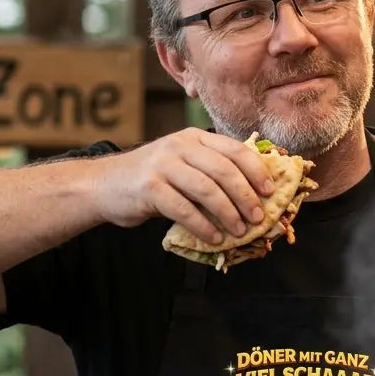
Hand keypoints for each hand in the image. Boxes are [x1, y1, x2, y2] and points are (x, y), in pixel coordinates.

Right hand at [95, 128, 275, 243]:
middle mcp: (179, 146)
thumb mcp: (182, 164)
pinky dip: (203, 225)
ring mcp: (163, 165)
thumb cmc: (151, 179)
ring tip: (240, 230)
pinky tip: (214, 237)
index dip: (256, 171)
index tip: (270, 191)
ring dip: (228, 213)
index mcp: (193, 137)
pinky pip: (184, 209)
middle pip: (224, 170)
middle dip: (246, 196)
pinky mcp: (149, 188)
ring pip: (206, 189)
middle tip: (259, 217)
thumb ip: (210, 170)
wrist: (104, 185)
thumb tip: (253, 193)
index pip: (234, 149)